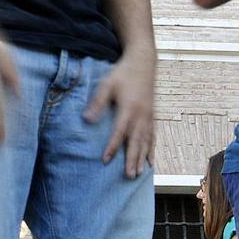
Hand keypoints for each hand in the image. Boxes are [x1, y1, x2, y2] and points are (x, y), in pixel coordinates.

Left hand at [84, 46, 155, 178]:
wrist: (143, 61)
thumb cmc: (122, 73)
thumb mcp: (106, 84)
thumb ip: (97, 102)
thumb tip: (85, 119)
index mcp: (128, 108)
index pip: (119, 132)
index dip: (112, 146)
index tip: (105, 160)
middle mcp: (141, 115)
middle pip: (136, 141)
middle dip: (132, 159)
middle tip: (129, 176)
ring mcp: (148, 116)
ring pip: (146, 141)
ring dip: (142, 158)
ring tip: (139, 173)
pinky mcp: (152, 116)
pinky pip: (153, 136)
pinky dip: (152, 150)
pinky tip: (150, 162)